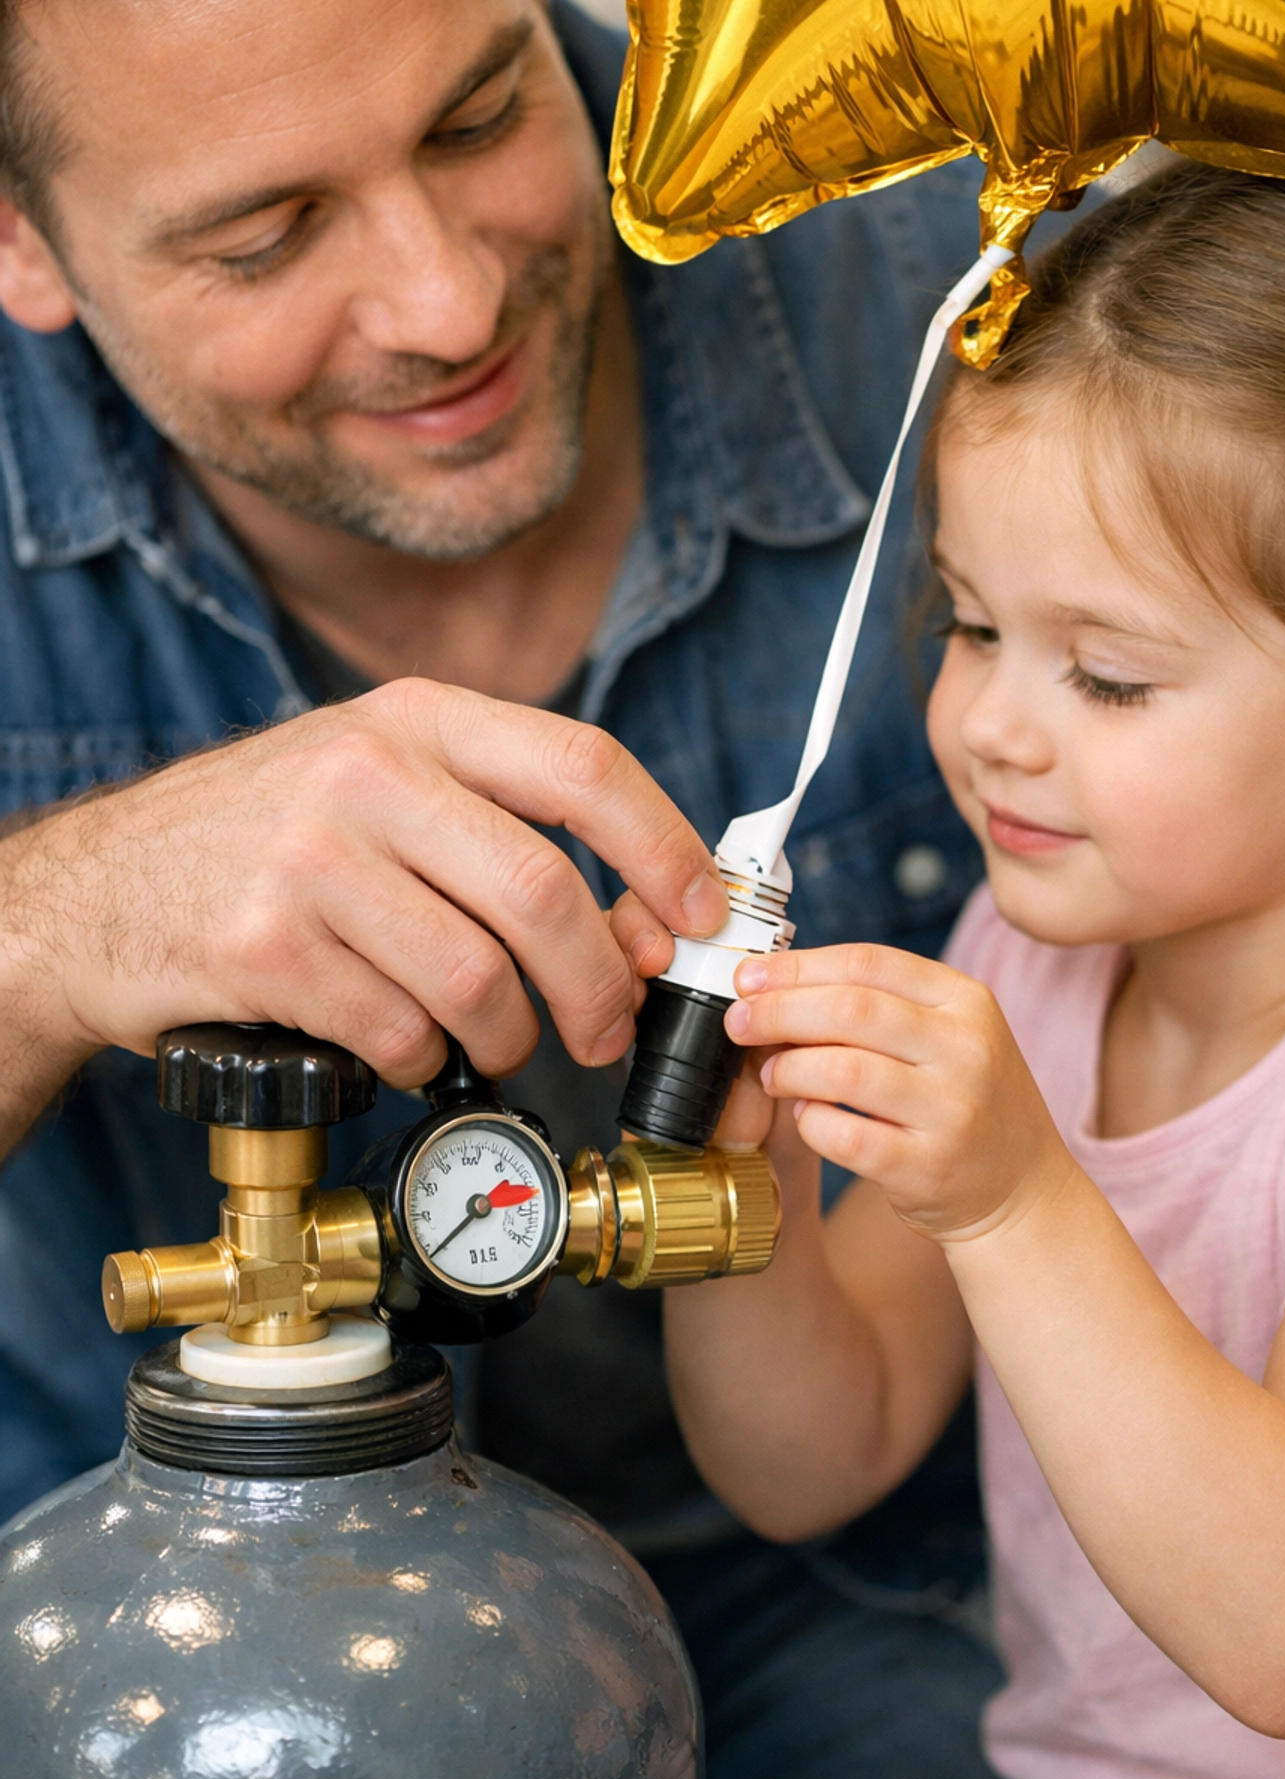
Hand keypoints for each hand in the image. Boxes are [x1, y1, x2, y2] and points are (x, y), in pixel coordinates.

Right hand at [0, 680, 728, 1124]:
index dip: (665, 846)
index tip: (699, 916)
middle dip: (602, 983)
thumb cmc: (260, 841)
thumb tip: (641, 917)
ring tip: (494, 1045)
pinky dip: (420, 1060)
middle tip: (608, 1028)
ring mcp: (311, 858)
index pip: (584, 765)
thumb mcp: (373, 780)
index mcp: (416, 719)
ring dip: (509, 1039)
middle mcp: (367, 771)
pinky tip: (400, 1046)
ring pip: (480, 979)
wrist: (91, 893)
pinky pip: (400, 1031)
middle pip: (546, 892)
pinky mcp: (265, 947)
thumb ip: (493, 822)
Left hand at [723, 942, 1070, 1243]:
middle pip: (849, 1009)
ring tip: (771, 1075)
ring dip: (788, 1068)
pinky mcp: (927, 1167)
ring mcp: (951, 1111)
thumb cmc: (966, 1102)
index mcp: (967, 1000)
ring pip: (842, 1070)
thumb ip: (880, 1004)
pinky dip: (809, 1122)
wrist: (1023, 1192)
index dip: (797, 966)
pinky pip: (844, 1135)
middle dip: (777, 1011)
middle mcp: (967, 1049)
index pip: (868, 962)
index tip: (750, 978)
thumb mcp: (948, 1035)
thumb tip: (776, 985)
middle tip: (738, 1022)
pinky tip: (805, 1118)